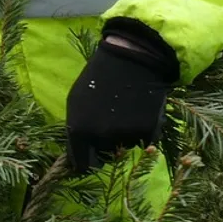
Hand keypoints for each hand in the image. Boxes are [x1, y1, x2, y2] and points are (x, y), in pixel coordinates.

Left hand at [65, 23, 178, 173]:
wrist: (134, 58)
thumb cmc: (98, 78)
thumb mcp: (76, 100)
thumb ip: (75, 128)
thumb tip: (77, 152)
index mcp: (80, 130)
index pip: (81, 163)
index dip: (85, 162)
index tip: (89, 158)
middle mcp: (101, 136)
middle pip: (103, 156)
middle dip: (104, 146)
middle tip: (110, 125)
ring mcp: (125, 135)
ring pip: (123, 147)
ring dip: (123, 136)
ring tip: (125, 112)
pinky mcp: (147, 131)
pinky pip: (141, 140)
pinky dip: (140, 130)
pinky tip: (138, 112)